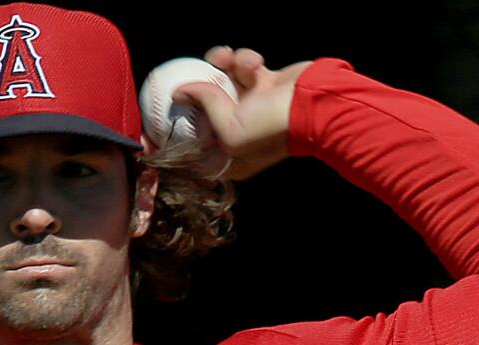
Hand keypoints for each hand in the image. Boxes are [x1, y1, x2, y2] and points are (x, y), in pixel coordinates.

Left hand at [172, 46, 312, 180]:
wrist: (315, 105)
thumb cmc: (272, 127)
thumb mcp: (230, 128)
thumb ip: (204, 106)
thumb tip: (179, 91)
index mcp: (228, 154)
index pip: (193, 143)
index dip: (177, 127)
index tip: (163, 111)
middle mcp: (238, 130)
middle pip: (203, 107)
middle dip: (198, 87)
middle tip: (190, 73)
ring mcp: (251, 105)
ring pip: (222, 78)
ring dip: (223, 64)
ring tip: (226, 57)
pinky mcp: (263, 83)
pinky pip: (243, 67)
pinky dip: (245, 60)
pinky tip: (255, 63)